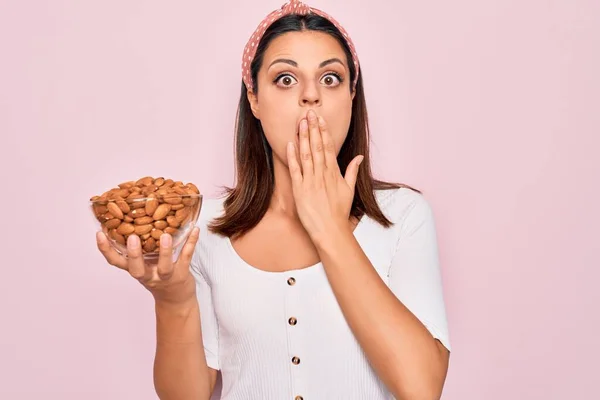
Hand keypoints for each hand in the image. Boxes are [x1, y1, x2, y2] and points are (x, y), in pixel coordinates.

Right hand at [96, 227, 199, 304]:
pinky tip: (195, 230)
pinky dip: (191, 243)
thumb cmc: (157, 276)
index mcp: (136, 269)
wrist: (176, 299)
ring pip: (164, 267)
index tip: (99, 233)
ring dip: (165, 252)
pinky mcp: (182, 275)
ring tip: (165, 236)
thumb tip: (132, 219)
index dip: (106, 249)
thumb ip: (138, 249)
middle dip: (134, 255)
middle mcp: (148, 275)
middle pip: (137, 269)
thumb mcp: (144, 265)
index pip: (116, 262)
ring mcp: (165, 277)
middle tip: (132, 238)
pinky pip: (186, 258)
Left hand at [286, 109, 363, 241]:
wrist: (330, 230)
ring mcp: (311, 181)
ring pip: (307, 154)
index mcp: (334, 172)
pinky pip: (295, 170)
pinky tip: (290, 144)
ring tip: (300, 122)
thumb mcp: (349, 189)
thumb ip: (353, 171)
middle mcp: (322, 174)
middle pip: (318, 146)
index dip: (324, 131)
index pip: (329, 146)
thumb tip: (359, 157)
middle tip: (309, 112)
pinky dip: (292, 156)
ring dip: (304, 137)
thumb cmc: (339, 212)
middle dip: (313, 128)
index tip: (320, 118)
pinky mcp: (300, 190)